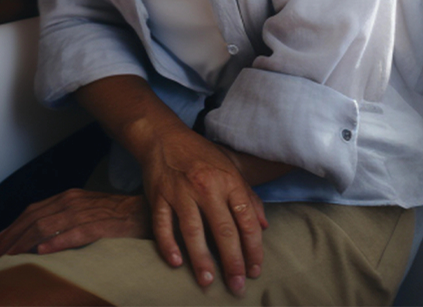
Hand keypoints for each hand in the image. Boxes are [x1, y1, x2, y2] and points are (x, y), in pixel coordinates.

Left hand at [0, 189, 149, 260]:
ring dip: (25, 243)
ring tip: (10, 258)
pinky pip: (76, 233)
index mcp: (68, 197)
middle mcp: (73, 201)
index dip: (12, 227)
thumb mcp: (84, 212)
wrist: (145, 211)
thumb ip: (63, 220)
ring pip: (48, 226)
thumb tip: (39, 239)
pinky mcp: (101, 225)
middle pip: (34, 219)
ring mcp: (86, 212)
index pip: (32, 211)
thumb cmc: (115, 215)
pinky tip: (44, 251)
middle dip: (11, 239)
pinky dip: (58, 241)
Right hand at [140, 125, 267, 296]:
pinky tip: (176, 262)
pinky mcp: (159, 196)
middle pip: (223, 230)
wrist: (164, 136)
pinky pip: (163, 224)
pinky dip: (168, 244)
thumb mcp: (230, 168)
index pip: (246, 219)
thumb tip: (263, 226)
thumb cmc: (201, 155)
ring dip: (201, 259)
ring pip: (193, 231)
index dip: (253, 248)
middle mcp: (206, 186)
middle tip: (237, 287)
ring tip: (208, 281)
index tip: (255, 270)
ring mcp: (181, 192)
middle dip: (232, 262)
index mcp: (228, 180)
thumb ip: (248, 197)